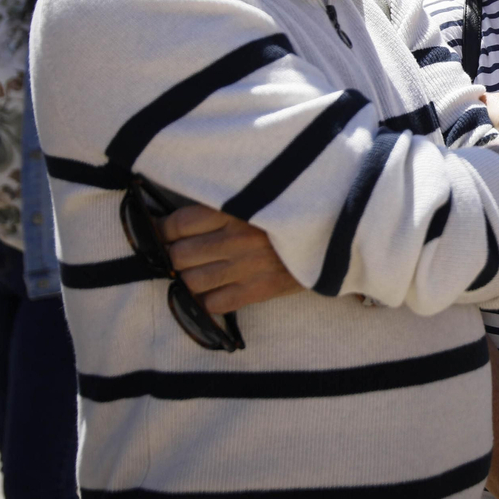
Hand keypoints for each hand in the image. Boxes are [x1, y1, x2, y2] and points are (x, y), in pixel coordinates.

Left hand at [159, 206, 303, 313]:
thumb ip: (228, 200)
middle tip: (182, 253)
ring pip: (193, 282)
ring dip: (189, 278)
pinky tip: (215, 289)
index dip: (162, 230)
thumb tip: (186, 215)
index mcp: (236, 209)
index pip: (178, 224)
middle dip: (175, 255)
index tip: (161, 231)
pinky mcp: (260, 290)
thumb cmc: (295, 210)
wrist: (338, 232)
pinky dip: (208, 300)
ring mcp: (248, 267)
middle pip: (180, 255)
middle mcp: (238, 238)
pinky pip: (216, 303)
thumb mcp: (262, 195)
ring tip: (196, 272)